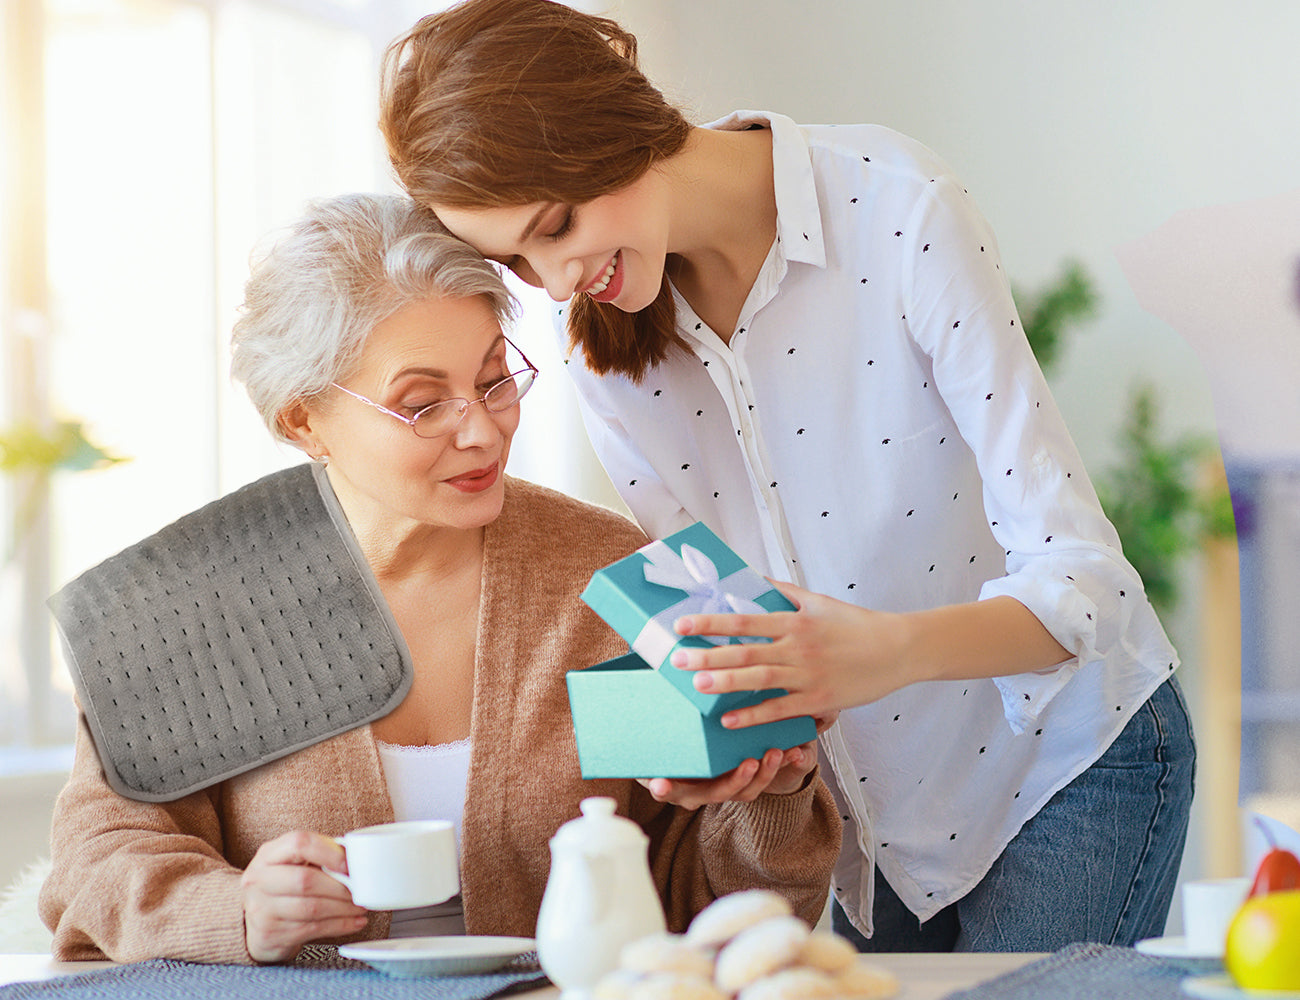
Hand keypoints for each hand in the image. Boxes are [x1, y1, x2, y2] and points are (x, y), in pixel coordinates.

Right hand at [240, 830, 367, 963]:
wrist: (251, 924)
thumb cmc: (281, 887)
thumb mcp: (292, 864)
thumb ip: (319, 856)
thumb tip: (356, 858)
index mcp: (268, 855)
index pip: (299, 843)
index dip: (329, 852)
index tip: (350, 864)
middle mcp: (258, 880)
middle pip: (305, 880)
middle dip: (340, 887)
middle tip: (361, 892)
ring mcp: (260, 910)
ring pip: (311, 908)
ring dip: (343, 909)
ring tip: (361, 908)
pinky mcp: (269, 935)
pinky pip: (311, 929)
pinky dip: (339, 926)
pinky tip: (353, 922)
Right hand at [639, 724, 827, 808]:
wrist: (695, 740)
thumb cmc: (669, 729)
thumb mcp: (661, 723)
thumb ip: (650, 710)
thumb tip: (632, 665)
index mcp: (672, 778)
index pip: (666, 788)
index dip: (664, 788)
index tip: (659, 784)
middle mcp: (697, 788)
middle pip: (714, 793)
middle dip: (734, 781)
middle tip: (748, 765)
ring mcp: (722, 785)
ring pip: (744, 789)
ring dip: (762, 774)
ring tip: (774, 754)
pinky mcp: (744, 776)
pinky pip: (761, 777)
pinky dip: (777, 766)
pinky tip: (792, 751)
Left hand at [671, 579, 914, 728]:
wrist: (898, 649)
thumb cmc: (857, 625)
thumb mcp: (819, 601)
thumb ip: (785, 592)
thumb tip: (755, 579)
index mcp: (795, 621)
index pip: (744, 620)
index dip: (711, 622)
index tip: (682, 624)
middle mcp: (798, 647)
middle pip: (746, 651)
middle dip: (708, 655)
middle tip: (675, 659)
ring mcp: (808, 676)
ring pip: (760, 680)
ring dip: (725, 684)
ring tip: (696, 685)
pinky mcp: (819, 700)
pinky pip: (780, 709)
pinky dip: (754, 715)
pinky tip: (729, 719)